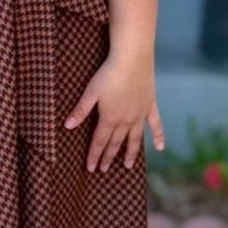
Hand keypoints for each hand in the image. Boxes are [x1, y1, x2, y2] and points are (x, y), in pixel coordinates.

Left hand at [63, 47, 165, 172]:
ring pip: (134, 139)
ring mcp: (140, 115)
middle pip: (115, 143)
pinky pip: (156, 125)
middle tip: (104, 169)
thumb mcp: (90, 92)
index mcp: (109, 118)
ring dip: (130, 153)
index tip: (91, 168)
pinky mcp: (150, 106)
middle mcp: (126, 120)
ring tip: (127, 166)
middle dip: (108, 157)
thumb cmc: (108, 73)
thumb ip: (80, 110)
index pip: (99, 142)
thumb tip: (66, 126)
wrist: (132, 58)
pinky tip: (161, 148)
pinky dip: (159, 137)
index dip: (94, 155)